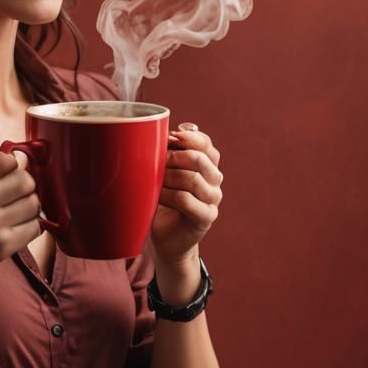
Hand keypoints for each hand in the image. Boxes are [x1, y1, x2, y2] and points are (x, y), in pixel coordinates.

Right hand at [0, 150, 41, 282]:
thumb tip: (19, 159)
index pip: (7, 160)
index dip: (14, 166)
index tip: (10, 175)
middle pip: (26, 182)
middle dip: (26, 187)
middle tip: (18, 196)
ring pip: (33, 205)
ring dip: (29, 207)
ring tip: (17, 213)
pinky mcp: (2, 246)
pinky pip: (34, 228)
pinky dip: (30, 226)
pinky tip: (18, 227)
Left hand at [150, 122, 222, 274]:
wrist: (164, 238)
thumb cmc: (161, 200)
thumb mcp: (162, 173)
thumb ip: (168, 153)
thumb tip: (172, 130)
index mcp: (207, 165)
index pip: (206, 144)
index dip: (188, 138)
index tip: (169, 137)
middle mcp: (214, 180)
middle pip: (201, 159)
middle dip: (175, 156)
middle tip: (156, 160)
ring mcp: (212, 199)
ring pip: (194, 179)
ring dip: (169, 176)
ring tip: (153, 179)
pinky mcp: (206, 217)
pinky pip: (187, 201)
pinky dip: (168, 195)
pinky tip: (156, 195)